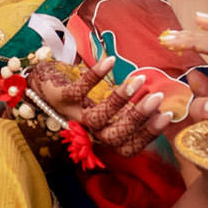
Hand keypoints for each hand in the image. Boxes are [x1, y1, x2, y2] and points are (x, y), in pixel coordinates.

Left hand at [30, 63, 180, 156]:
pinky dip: (94, 75)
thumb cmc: (80, 94)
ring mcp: (71, 115)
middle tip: (156, 98)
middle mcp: (87, 130)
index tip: (167, 115)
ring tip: (138, 80)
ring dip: (120, 100)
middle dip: (138, 119)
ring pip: (97, 118)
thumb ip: (126, 110)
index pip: (126, 147)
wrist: (40, 81)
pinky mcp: (58, 97)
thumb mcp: (103, 105)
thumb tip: (160, 102)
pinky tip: (111, 61)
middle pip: (114, 137)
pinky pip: (77, 90)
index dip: (147, 135)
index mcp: (100, 135)